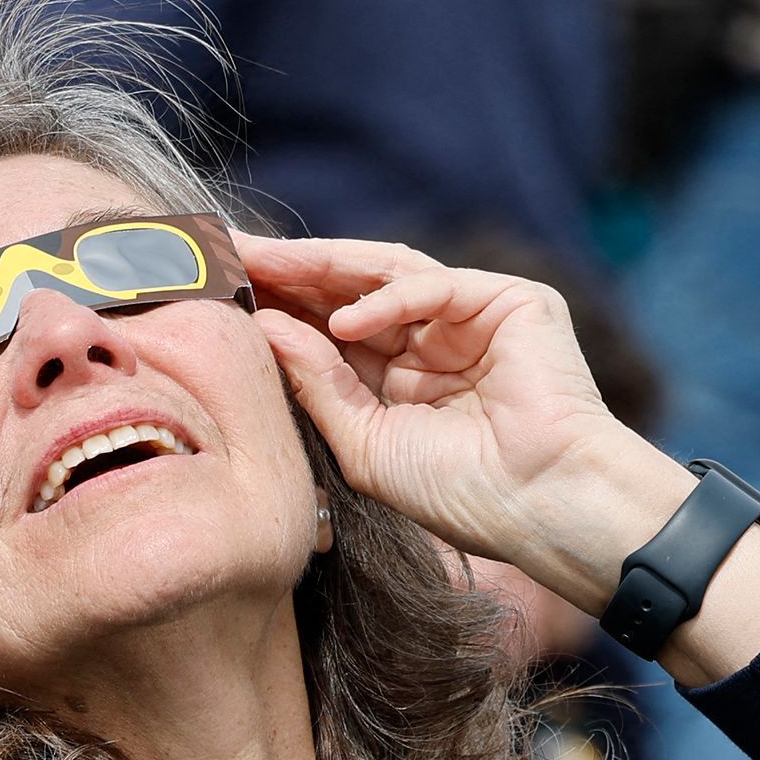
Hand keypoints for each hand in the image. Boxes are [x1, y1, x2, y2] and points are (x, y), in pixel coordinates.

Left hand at [244, 235, 674, 606]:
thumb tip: (263, 327)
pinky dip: (388, 298)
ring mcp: (473, 318)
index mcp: (399, 379)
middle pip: (350, 290)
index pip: (329, 326)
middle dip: (290, 272)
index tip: (218, 290)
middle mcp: (433, 342)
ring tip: (265, 263)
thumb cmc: (461, 494)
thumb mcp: (365, 444)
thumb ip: (318, 385)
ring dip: (323, 265)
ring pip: (386, 273)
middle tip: (229, 253)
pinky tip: (343, 320)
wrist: (541, 506)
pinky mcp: (512, 302)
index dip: (277, 306)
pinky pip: (436, 285)